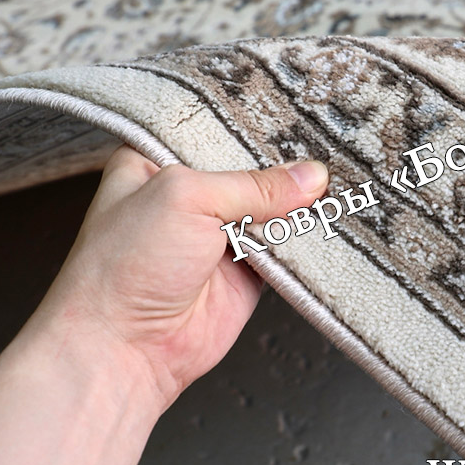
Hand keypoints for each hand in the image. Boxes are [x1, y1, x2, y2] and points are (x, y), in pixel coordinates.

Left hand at [27, 145, 329, 414]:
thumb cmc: (124, 268)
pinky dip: (307, 241)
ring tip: (340, 181)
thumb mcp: (186, 198)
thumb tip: (311, 177)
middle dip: (288, 164)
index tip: (300, 114)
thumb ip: (253, 184)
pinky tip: (333, 221)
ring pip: (275, 209)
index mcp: (158, 160)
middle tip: (329, 148)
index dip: (257, 123)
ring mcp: (219, 234)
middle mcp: (190, 195)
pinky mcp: (246, 272)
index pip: (218, 128)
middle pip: (253, 168)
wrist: (124, 350)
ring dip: (302, 204)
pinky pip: (287, 249)